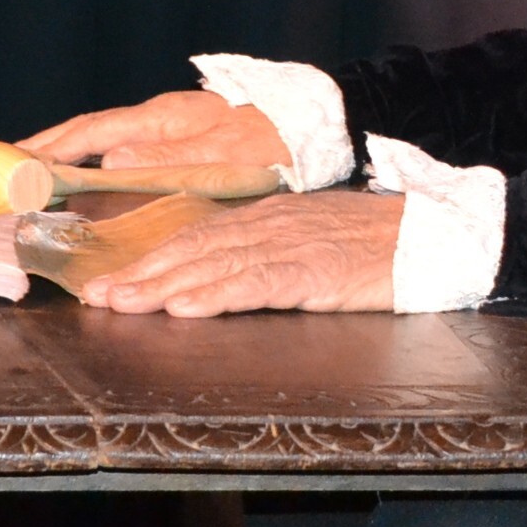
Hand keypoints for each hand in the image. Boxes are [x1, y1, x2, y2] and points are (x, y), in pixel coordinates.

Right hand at [24, 88, 288, 173]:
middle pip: (91, 130)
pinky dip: (100, 159)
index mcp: (161, 118)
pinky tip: (96, 175)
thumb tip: (108, 162)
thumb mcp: (219, 158)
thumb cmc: (270, 143)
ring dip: (72, 152)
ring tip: (40, 170)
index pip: (90, 131)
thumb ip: (163, 159)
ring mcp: (172, 125)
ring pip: (108, 137)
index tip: (12, 159)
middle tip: (10, 165)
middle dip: (50, 145)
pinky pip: (128, 147)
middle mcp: (160, 117)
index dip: (49, 146)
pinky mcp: (186, 137)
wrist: (313, 125)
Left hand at [76, 190, 402, 315]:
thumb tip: (221, 271)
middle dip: (139, 274)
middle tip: (95, 296)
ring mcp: (289, 248)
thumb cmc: (374, 243)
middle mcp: (268, 227)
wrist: (431, 236)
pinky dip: (213, 295)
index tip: (109, 280)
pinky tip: (183, 307)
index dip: (148, 259)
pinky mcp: (312, 272)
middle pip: (190, 250)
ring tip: (121, 303)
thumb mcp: (310, 238)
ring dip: (160, 286)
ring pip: (210, 266)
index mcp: (266, 219)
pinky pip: (253, 284)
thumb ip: (267, 250)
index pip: (194, 237)